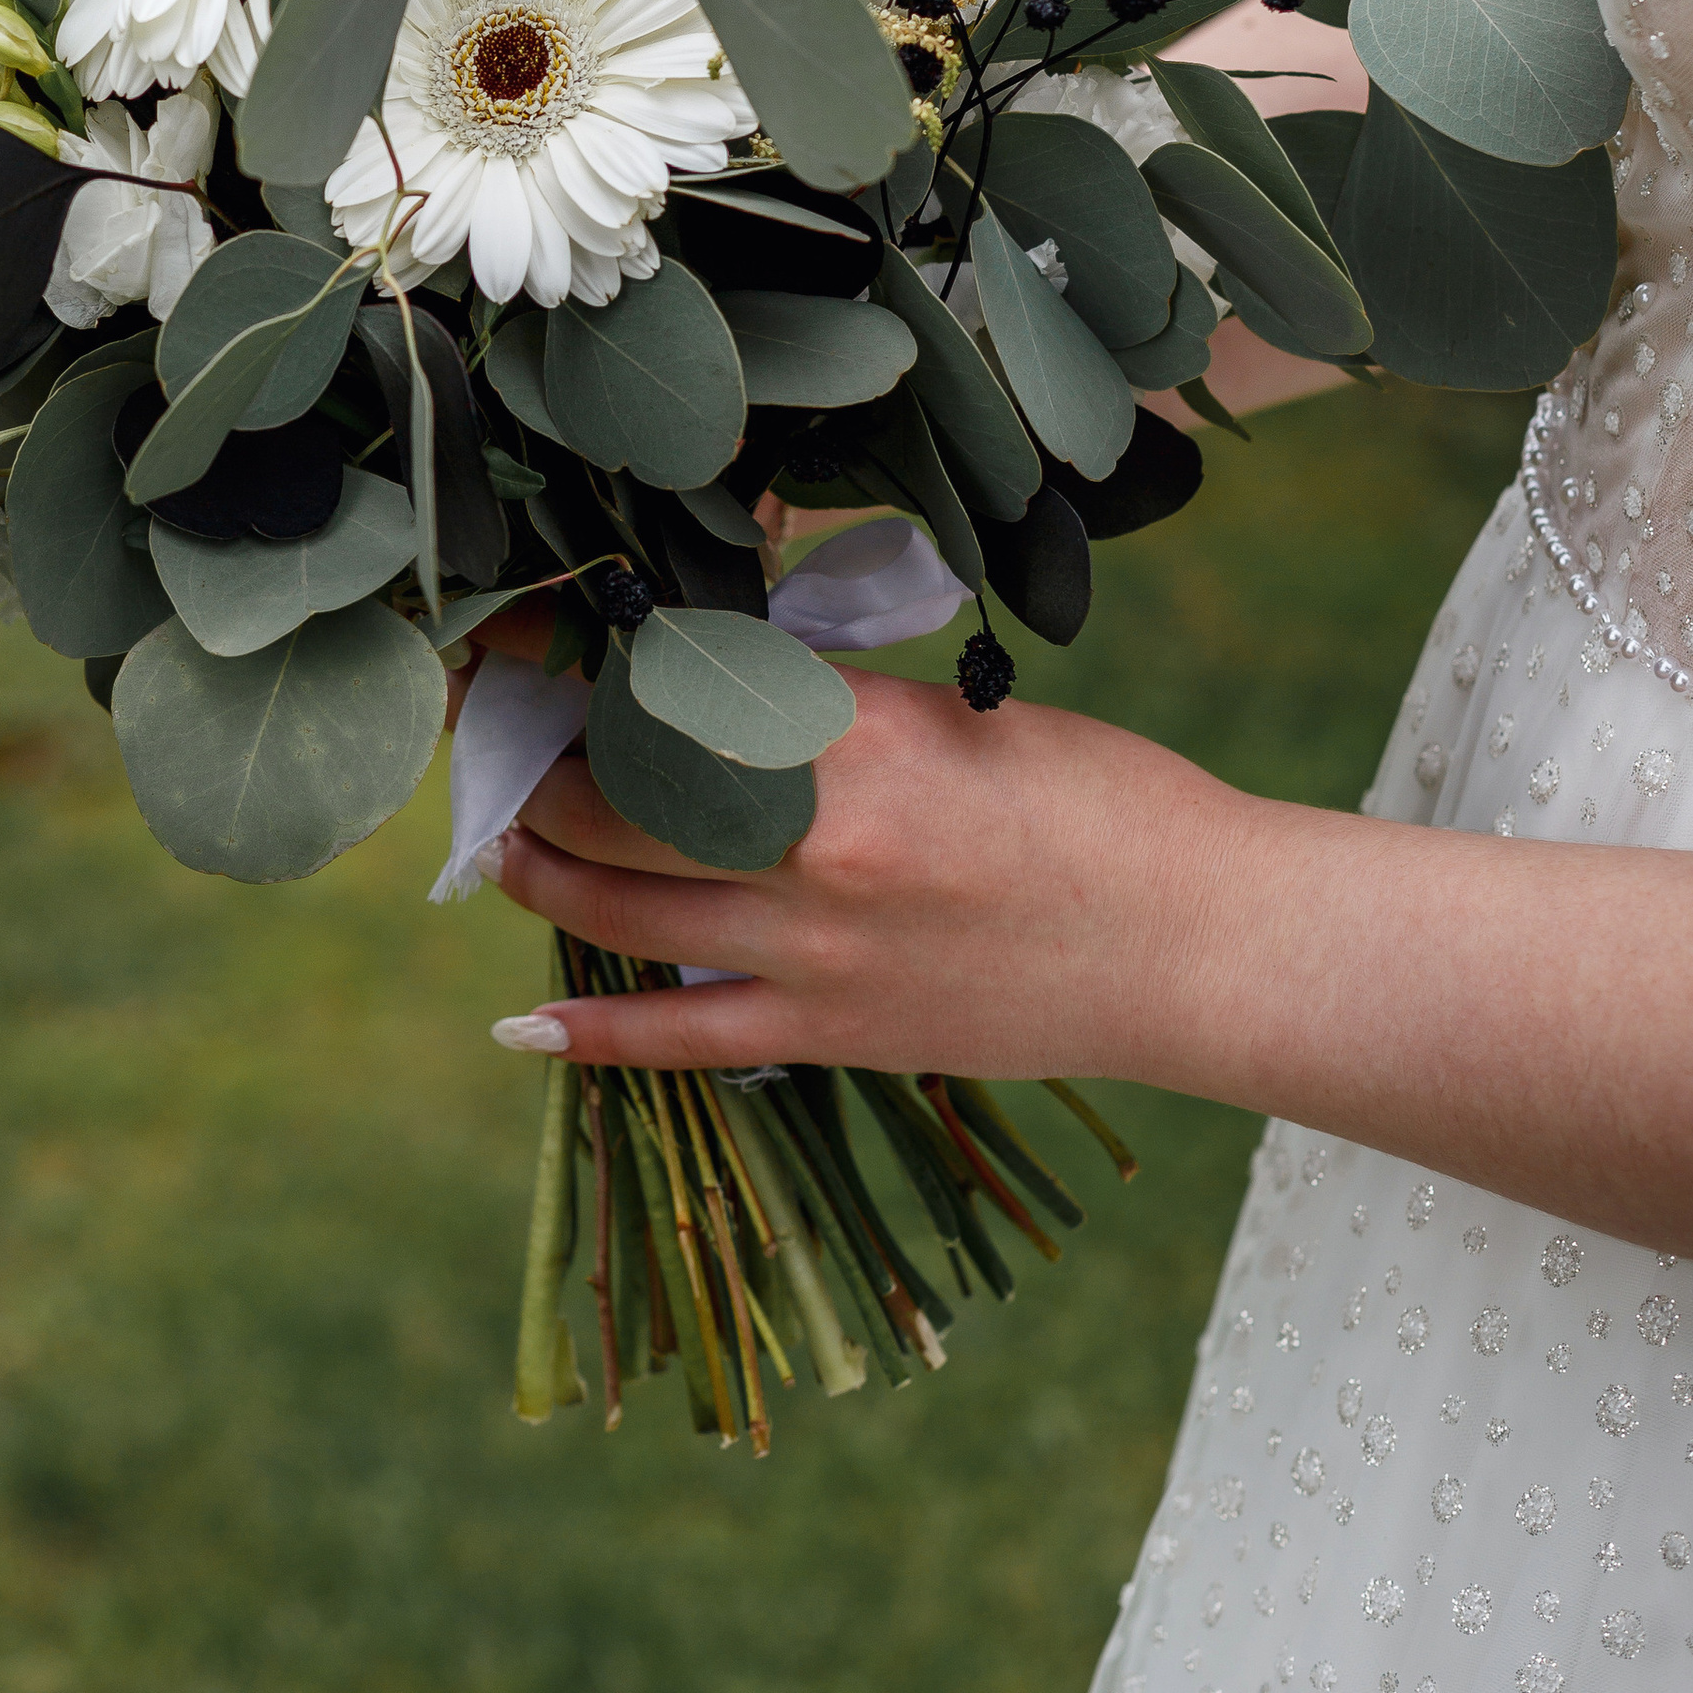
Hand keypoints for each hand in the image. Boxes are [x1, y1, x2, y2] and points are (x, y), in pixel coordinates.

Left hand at [468, 603, 1237, 1081]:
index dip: (584, 675)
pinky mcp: (837, 1033)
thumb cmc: (1104, 805)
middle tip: (492, 744)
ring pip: (623, 905)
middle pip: (618, 797)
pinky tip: (527, 1017)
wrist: (1200, 943)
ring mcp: (819, 947)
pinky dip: (595, 1028)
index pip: (672, 693)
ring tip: (499, 846)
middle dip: (537, 767)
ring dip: (541, 871)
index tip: (535, 659)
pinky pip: (684, 1033)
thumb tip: (724, 697)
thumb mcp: (956, 717)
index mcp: (855, 734)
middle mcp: (817, 838)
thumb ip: (836, 714)